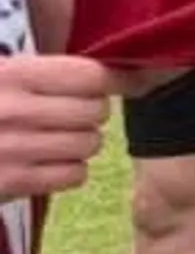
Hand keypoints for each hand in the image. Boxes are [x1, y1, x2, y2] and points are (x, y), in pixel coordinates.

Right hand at [0, 54, 113, 195]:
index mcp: (12, 74)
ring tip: (57, 137)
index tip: (123, 81)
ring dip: (82, 141)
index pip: (92, 76)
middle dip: (93, 112)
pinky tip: (47, 160)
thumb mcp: (4, 74)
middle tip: (72, 113)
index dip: (114, 79)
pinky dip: (70, 169)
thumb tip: (120, 74)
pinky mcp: (12, 182)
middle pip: (97, 111)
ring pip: (91, 144)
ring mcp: (13, 149)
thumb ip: (50, 70)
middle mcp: (14, 111)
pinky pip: (75, 175)